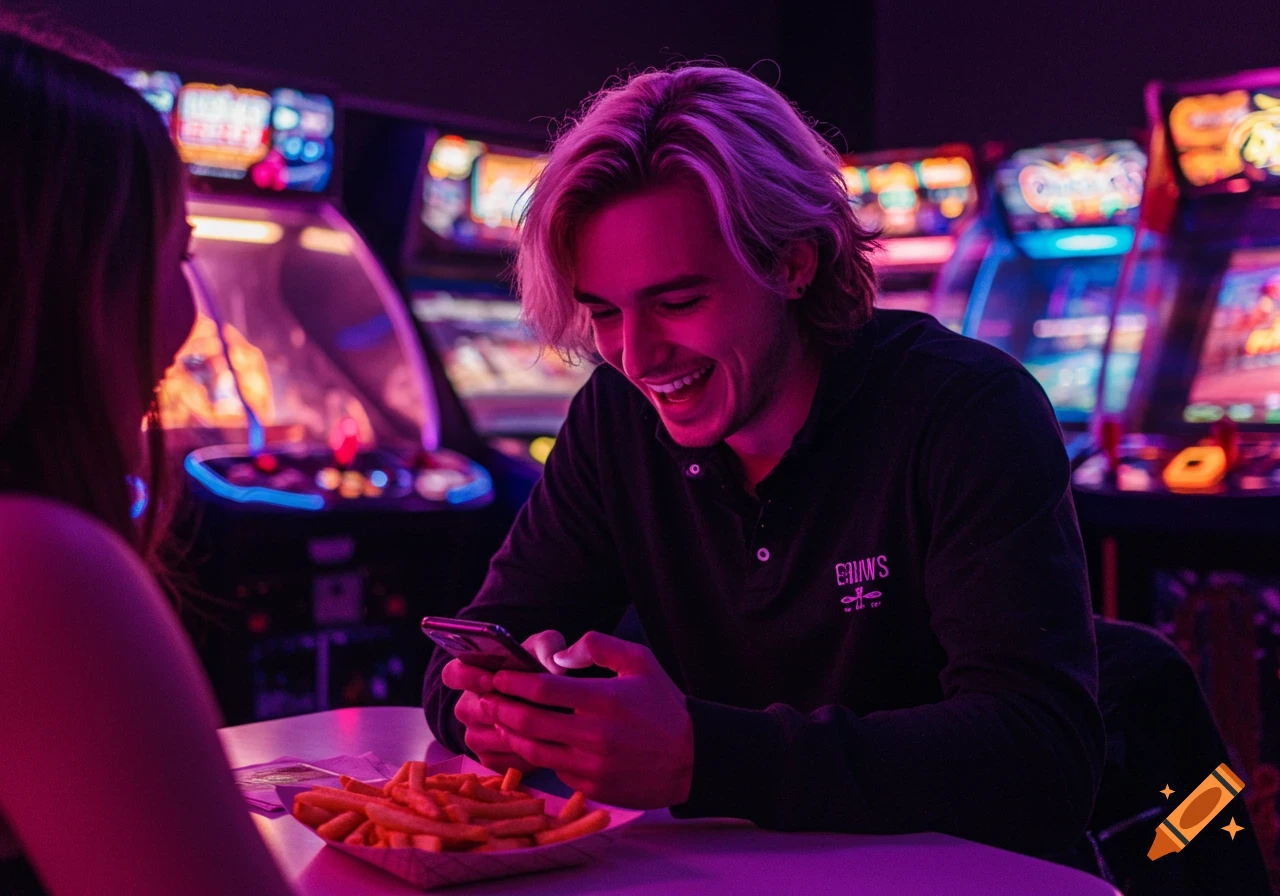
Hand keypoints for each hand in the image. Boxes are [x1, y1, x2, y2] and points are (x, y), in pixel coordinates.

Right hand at [442, 630, 567, 773]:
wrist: (552, 706)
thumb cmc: (540, 671)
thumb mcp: (546, 650)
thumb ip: (547, 647)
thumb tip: (554, 663)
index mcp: (471, 674)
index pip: (452, 673)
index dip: (466, 676)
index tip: (490, 678)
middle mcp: (467, 706)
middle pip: (468, 710)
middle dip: (496, 707)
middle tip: (524, 705)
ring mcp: (475, 735)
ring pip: (483, 737)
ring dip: (509, 731)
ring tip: (539, 724)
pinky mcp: (488, 759)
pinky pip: (496, 760)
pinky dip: (517, 753)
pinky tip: (540, 744)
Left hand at [485, 631, 693, 808]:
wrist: (693, 758)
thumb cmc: (664, 706)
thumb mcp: (640, 662)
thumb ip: (599, 645)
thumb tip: (561, 653)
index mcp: (604, 700)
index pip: (543, 689)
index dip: (512, 682)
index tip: (496, 676)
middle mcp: (594, 735)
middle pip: (528, 722)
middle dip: (500, 707)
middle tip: (486, 698)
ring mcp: (591, 766)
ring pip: (533, 751)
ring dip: (511, 734)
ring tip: (501, 719)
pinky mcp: (592, 788)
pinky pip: (554, 770)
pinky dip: (538, 755)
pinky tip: (530, 742)